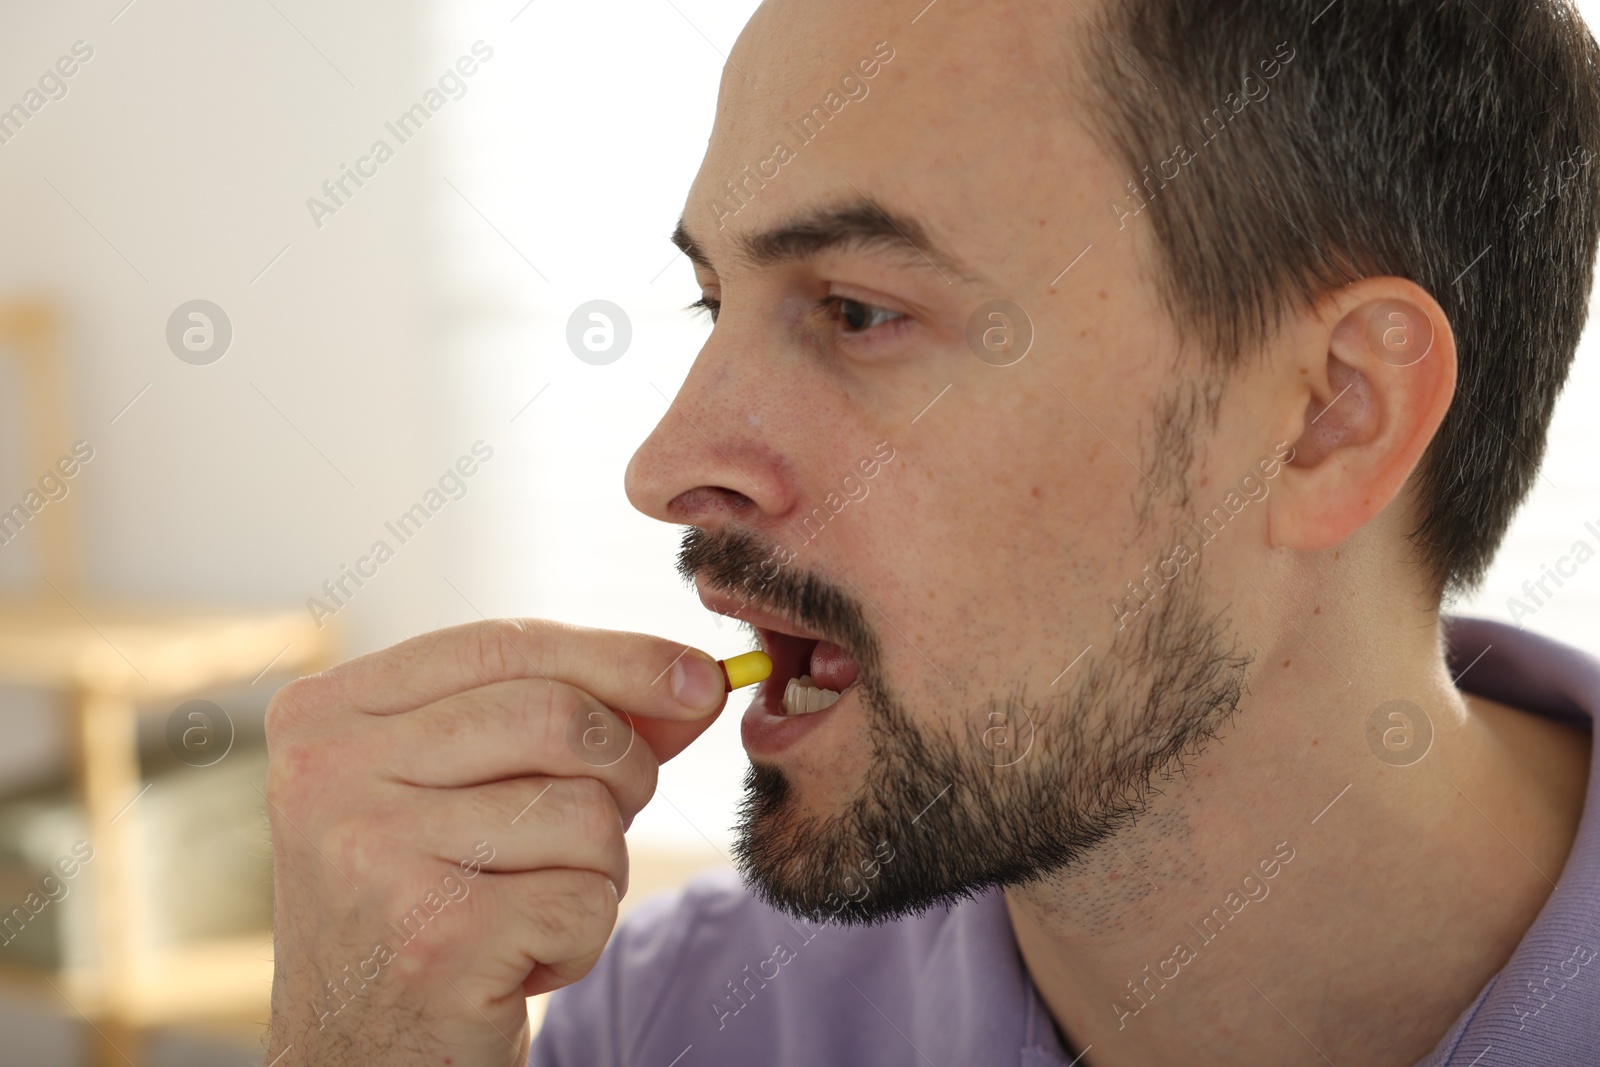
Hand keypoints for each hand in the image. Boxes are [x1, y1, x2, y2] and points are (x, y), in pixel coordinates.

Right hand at [261, 619, 727, 1065]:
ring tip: (532, 907)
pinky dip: (582, 938)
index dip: (619, 656)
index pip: (503, 644)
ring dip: (597, 868)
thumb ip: (568, 722)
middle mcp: (328, 774)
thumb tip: (695, 681)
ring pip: (584, 811)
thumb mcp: (472, 792)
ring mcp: (374, 856)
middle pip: (558, 716)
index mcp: (326, 715)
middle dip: (623, 769)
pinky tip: (518, 964)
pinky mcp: (433, 940)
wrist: (361, 1065)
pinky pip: (585, 900)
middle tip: (601, 827)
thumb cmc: (427, 910)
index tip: (700, 679)